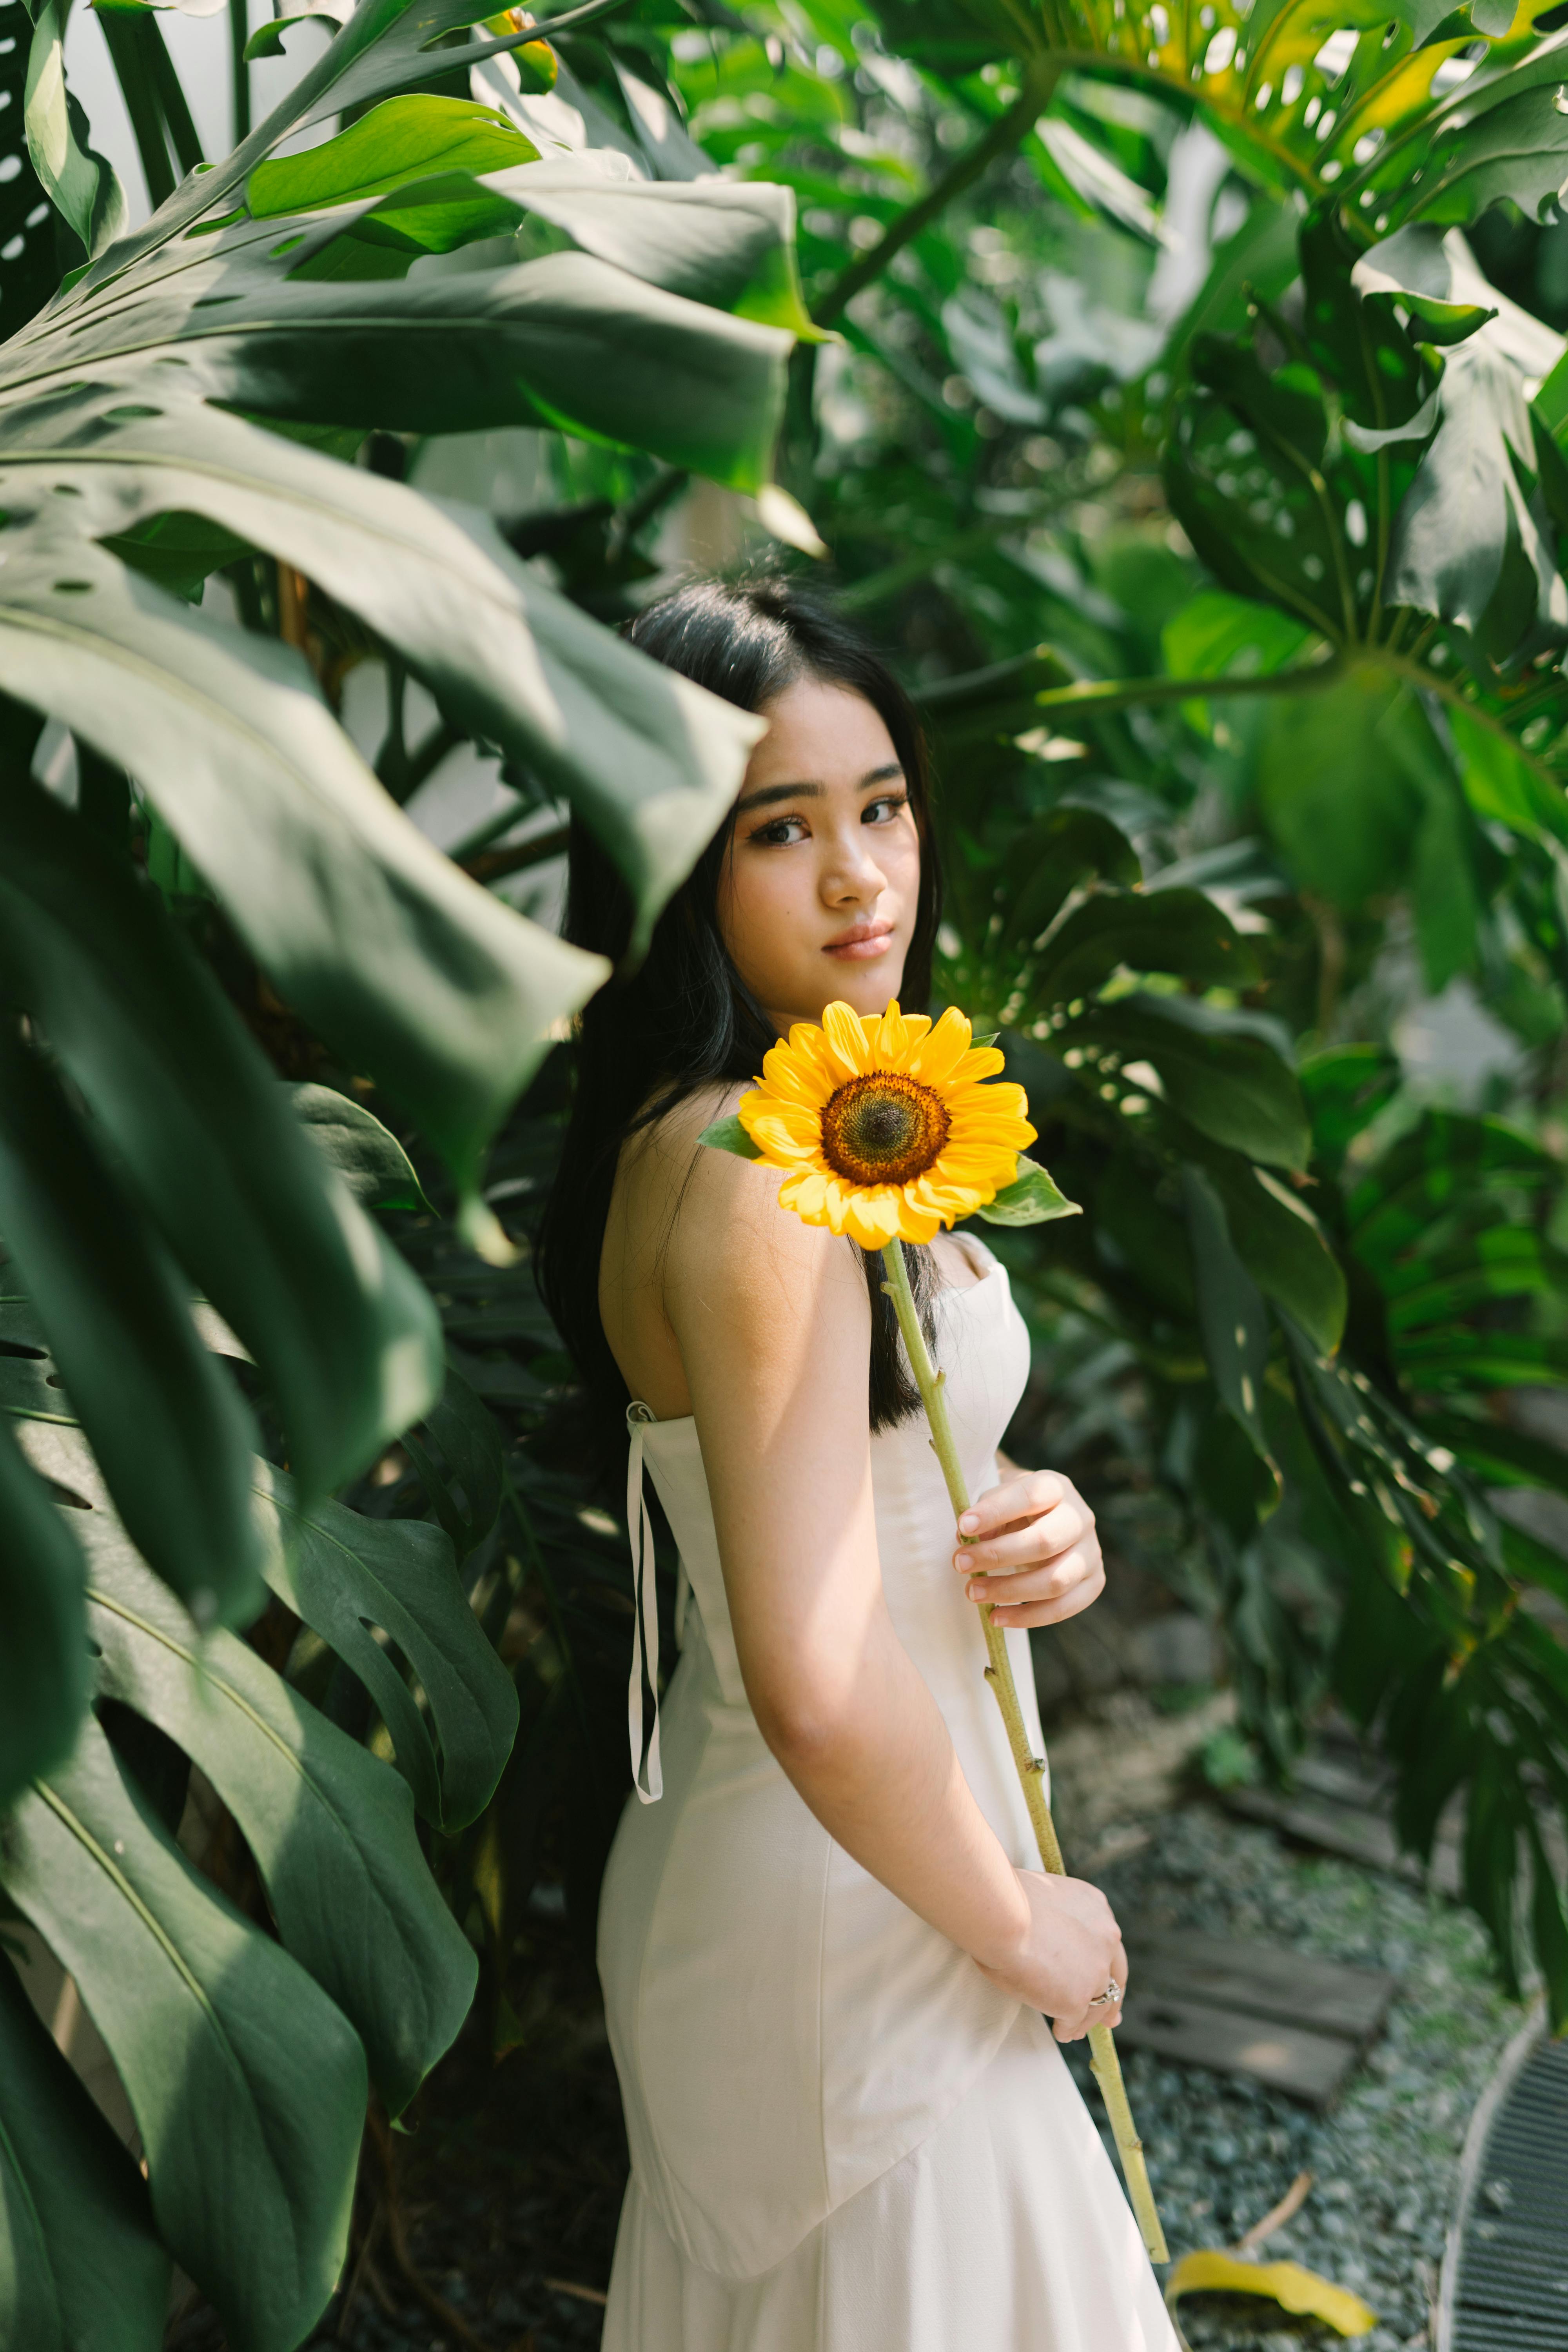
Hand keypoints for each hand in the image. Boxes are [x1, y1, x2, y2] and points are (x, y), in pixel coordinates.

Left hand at [953, 1469, 1103, 1628]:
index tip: (963, 1527)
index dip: (995, 1512)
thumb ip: (985, 1514)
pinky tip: (996, 1617)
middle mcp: (1081, 1517)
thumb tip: (966, 1538)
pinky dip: (1028, 1617)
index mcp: (1056, 1487)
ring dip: (1009, 1591)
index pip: (1029, 1496)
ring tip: (973, 1593)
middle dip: (998, 1556)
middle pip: (1044, 1541)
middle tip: (960, 1564)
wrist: (1047, 1519)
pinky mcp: (1094, 1582)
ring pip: (1056, 1580)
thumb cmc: (1015, 1508)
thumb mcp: (1000, 1499)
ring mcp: (1092, 1551)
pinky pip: (1064, 1607)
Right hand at [973, 1870, 1127, 2041]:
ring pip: (1098, 2004)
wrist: (1000, 1915)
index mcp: (1097, 1907)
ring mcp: (1095, 1972)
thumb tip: (1047, 1934)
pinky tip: (1060, 2032)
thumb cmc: (1007, 1899)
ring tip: (1076, 2031)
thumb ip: (1060, 1917)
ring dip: (1087, 2020)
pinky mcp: (1077, 1999)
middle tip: (1111, 2019)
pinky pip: (1074, 2021)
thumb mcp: (1047, 1896)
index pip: (1109, 1943)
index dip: (1105, 1965)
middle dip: (1111, 1999)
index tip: (1104, 1979)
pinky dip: (1067, 2028)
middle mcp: (1106, 1938)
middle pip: (1114, 1976)